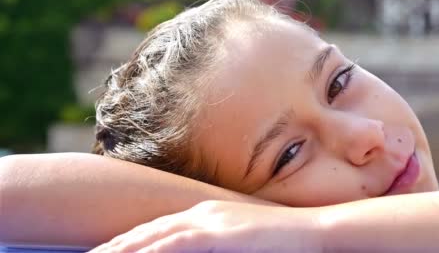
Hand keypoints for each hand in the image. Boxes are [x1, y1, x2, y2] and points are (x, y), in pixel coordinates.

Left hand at [90, 200, 322, 252]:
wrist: (309, 229)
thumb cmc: (278, 239)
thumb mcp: (240, 239)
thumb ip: (216, 243)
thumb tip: (197, 248)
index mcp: (205, 214)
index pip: (158, 227)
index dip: (128, 240)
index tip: (105, 251)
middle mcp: (202, 212)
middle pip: (149, 229)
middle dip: (116, 244)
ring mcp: (211, 221)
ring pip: (156, 234)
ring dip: (124, 247)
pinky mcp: (221, 233)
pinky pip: (179, 243)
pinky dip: (153, 249)